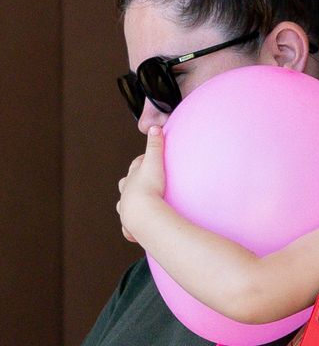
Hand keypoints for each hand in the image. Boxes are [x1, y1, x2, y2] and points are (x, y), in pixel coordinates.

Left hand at [116, 126, 166, 241]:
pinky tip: (135, 233)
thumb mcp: (154, 163)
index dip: (142, 161)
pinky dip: (131, 229)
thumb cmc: (149, 187)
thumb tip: (155, 126)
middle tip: (141, 182)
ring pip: (124, 205)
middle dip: (131, 182)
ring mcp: (127, 209)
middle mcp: (126, 193)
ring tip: (137, 206)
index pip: (136, 166)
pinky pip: (129, 228)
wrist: (143, 214)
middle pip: (126, 184)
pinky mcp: (130, 225)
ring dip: (129, 204)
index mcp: (132, 178)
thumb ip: (155, 145)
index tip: (148, 159)